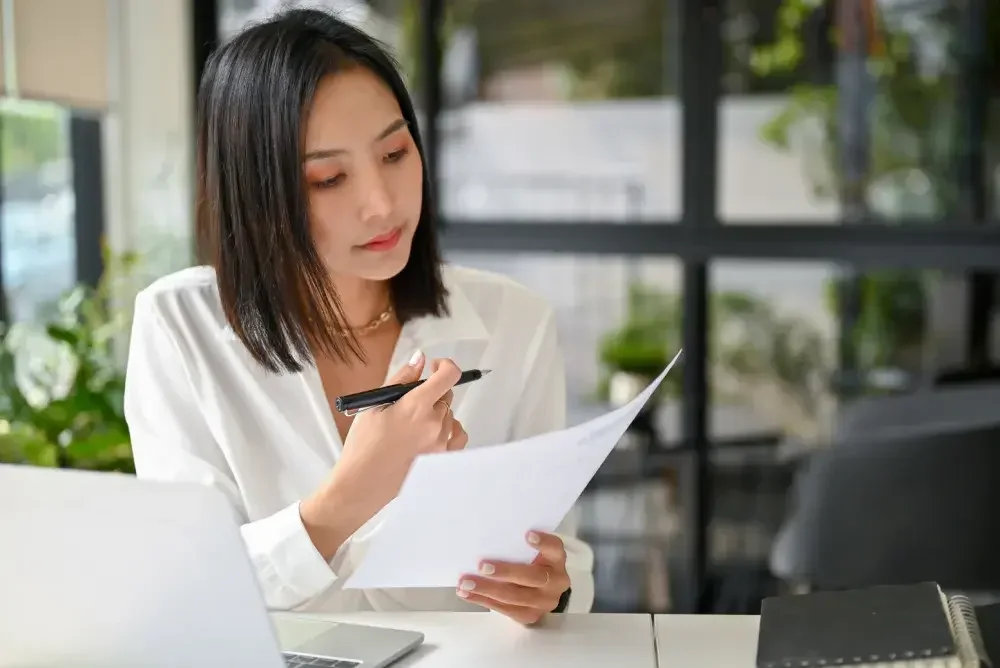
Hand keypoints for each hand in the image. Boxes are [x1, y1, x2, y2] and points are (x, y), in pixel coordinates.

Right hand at [302, 351, 468, 557]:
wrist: (362, 483)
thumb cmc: (363, 445)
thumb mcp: (375, 405)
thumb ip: (401, 379)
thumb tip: (420, 359)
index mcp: (416, 405)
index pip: (449, 375)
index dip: (444, 366)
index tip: (433, 368)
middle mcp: (434, 423)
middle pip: (447, 395)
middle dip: (432, 392)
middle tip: (410, 404)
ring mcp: (442, 443)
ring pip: (450, 415)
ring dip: (437, 413)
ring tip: (413, 425)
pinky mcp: (443, 459)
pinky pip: (458, 435)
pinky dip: (449, 430)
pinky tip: (431, 433)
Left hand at [456, 531, 570, 625]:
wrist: (545, 592)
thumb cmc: (533, 563)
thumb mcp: (535, 552)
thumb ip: (520, 547)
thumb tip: (487, 539)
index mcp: (557, 560)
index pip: (554, 548)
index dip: (543, 543)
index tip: (527, 534)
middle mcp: (556, 582)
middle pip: (531, 577)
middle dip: (505, 572)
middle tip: (482, 566)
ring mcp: (544, 602)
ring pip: (514, 597)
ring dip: (486, 589)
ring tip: (465, 583)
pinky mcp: (531, 616)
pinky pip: (504, 609)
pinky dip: (483, 600)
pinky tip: (467, 594)